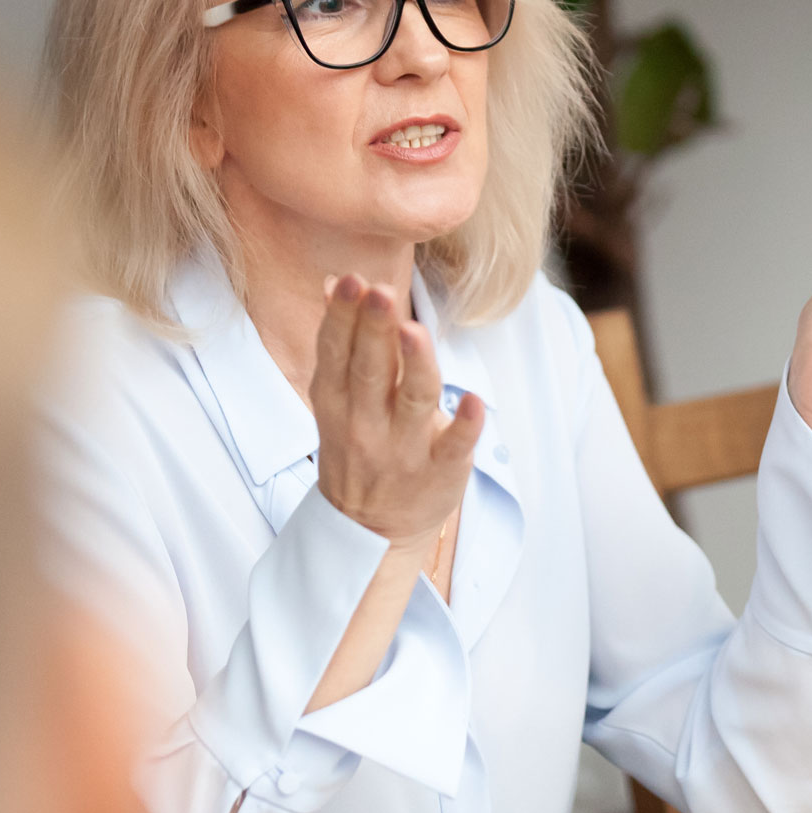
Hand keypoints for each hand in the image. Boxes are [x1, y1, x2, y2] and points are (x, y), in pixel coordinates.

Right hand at [309, 274, 481, 551]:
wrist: (371, 530)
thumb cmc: (359, 447)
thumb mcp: (338, 400)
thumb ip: (342, 343)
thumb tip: (336, 281)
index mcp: (337, 401)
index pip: (337, 352)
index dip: (343, 317)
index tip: (352, 281)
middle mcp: (366, 423)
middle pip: (370, 370)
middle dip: (373, 330)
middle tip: (380, 291)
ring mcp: (404, 450)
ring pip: (411, 401)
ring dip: (414, 366)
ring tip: (413, 331)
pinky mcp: (440, 472)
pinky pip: (453, 447)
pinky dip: (464, 426)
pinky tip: (475, 402)